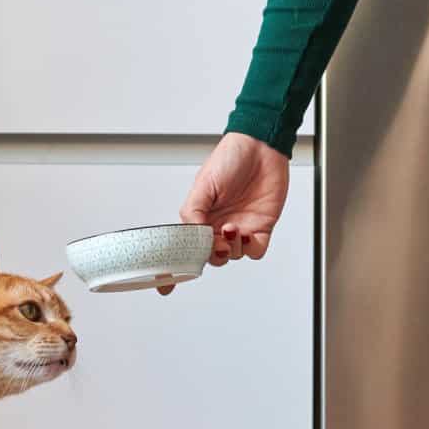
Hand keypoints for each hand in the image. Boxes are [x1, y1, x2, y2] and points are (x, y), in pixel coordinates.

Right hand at [161, 132, 289, 294]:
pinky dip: (251, 248)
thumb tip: (192, 237)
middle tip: (213, 242)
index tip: (167, 282)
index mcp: (200, 216)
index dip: (177, 266)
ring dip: (231, 248)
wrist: (261, 146)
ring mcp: (240, 227)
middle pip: (211, 256)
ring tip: (231, 228)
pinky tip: (246, 233)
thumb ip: (193, 213)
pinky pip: (256, 251)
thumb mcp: (202, 184)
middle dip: (211, 255)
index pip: (186, 247)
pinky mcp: (261, 227)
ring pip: (232, 255)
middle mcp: (219, 225)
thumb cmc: (231, 157)